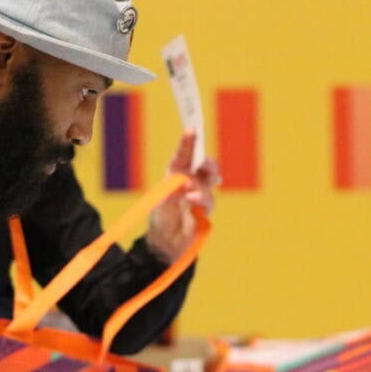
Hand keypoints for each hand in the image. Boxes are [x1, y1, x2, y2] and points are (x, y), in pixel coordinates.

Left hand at [145, 130, 219, 263]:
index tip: (192, 129)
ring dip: (201, 184)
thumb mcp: (161, 203)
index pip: (183, 155)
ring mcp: (200, 194)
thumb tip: (185, 182)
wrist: (165, 242)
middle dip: (207, 162)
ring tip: (189, 192)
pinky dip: (200, 199)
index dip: (188, 142)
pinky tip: (191, 202)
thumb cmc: (161, 218)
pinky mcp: (205, 208)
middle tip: (203, 163)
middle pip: (204, 165)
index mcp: (176, 174)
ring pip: (209, 181)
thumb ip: (172, 192)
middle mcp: (190, 181)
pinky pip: (208, 199)